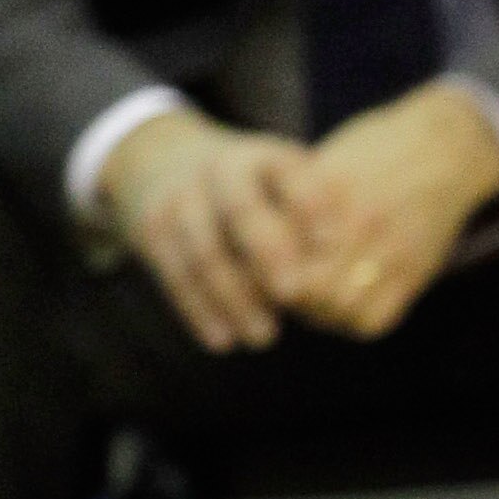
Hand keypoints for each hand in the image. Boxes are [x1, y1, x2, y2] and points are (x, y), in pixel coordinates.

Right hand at [101, 108, 323, 352]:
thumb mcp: (286, 182)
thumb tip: (347, 270)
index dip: (313, 209)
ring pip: (205, 252)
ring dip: (235, 299)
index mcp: (265, 156)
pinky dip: (200, 310)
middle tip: (294, 294)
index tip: (334, 248)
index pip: (292, 177)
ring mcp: (181, 199)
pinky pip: (175, 275)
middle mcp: (220, 170)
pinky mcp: (151, 230)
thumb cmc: (256, 189)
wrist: (166, 162)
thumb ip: (316, 219)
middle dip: (268, 253)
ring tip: (265, 338)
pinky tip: (224, 341)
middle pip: (242, 211)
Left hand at [276, 83, 498, 338]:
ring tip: (311, 299)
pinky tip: (344, 304)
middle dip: (285, 294)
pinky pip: (373, 319)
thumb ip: (292, 202)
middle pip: (303, 285)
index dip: (258, 268)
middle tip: (280, 288)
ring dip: (317, 312)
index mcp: (327, 188)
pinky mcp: (414, 271)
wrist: (446, 149)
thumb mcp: (326, 160)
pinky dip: (352, 320)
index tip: (254, 267)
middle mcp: (359, 220)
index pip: (276, 251)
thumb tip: (256, 252)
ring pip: (337, 308)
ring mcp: (390, 248)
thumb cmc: (375, 151)